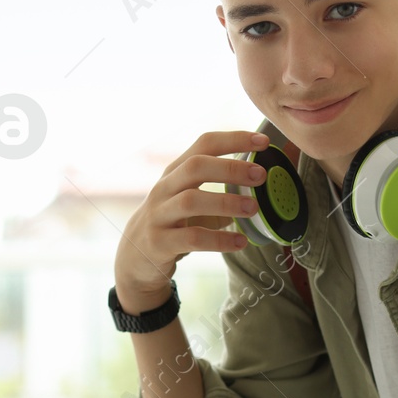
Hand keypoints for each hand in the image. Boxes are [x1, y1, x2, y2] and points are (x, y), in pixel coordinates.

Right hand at [114, 131, 270, 309]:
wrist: (135, 258)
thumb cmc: (171, 224)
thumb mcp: (191, 201)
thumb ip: (219, 193)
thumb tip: (261, 191)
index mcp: (175, 172)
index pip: (203, 144)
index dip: (233, 139)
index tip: (263, 142)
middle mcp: (165, 188)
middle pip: (195, 166)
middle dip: (230, 167)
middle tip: (260, 175)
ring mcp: (159, 215)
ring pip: (191, 201)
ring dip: (226, 203)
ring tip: (253, 209)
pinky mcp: (159, 242)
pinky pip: (192, 238)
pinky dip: (219, 240)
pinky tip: (240, 241)